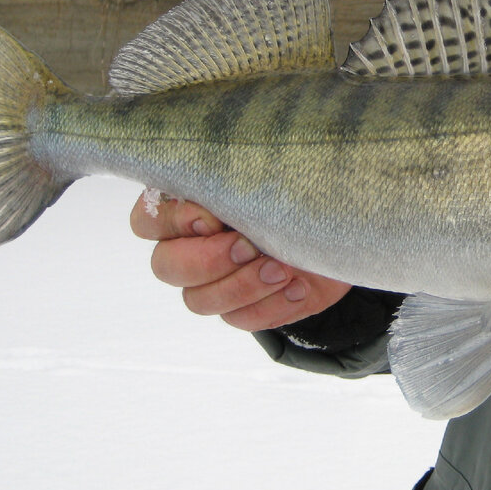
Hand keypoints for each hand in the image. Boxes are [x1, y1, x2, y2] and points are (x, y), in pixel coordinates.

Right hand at [129, 193, 351, 331]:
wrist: (343, 222)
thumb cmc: (301, 185)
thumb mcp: (274, 169)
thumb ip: (240, 176)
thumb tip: (221, 189)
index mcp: (185, 204)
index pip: (147, 221)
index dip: (175, 223)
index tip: (214, 219)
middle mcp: (190, 245)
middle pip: (167, 267)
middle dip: (210, 260)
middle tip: (250, 246)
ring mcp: (214, 281)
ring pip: (199, 300)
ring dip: (242, 286)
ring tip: (283, 268)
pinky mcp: (245, 307)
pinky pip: (240, 320)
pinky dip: (270, 306)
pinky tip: (298, 285)